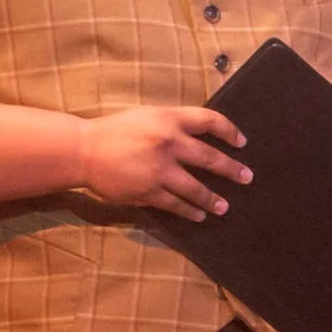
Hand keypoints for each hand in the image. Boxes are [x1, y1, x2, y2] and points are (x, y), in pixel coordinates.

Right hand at [78, 105, 250, 221]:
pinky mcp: (148, 192)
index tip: (242, 142)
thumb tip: (199, 135)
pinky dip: (189, 211)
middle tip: (246, 178)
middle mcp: (168, 143)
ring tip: (224, 206)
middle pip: (209, 158)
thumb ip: (172, 123)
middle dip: (232, 170)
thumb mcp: (146, 115)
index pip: (210, 121)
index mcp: (168, 119)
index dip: (230, 131)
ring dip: (212, 198)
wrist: (84, 150)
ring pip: (195, 188)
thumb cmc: (114, 130)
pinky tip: (199, 215)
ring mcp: (159, 170)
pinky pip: (175, 204)